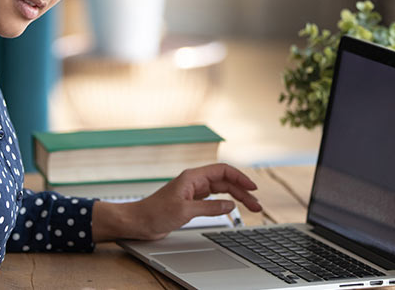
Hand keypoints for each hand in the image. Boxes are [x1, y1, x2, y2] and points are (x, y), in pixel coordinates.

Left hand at [93, 163, 262, 241]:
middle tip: (256, 205)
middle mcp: (194, 182)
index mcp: (192, 177)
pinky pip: (213, 199)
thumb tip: (230, 204)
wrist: (138, 222)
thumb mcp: (185, 211)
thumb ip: (210, 208)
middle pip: (225, 181)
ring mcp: (193, 192)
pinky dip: (225, 203)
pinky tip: (232, 209)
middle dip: (242, 191)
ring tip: (251, 207)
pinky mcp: (191, 202)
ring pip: (221, 191)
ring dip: (236, 198)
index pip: (222, 171)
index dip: (240, 178)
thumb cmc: (154, 213)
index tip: (253, 188)